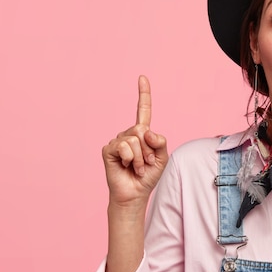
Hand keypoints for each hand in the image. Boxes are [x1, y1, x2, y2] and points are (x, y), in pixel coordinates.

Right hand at [102, 76, 168, 206]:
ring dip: (142, 158)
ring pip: (135, 139)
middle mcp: (129, 134)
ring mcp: (117, 141)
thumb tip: (146, 131)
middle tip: (147, 164)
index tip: (142, 77)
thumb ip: (160, 142)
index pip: (143, 110)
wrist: (135, 194)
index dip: (143, 94)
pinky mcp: (108, 149)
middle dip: (149, 150)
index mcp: (143, 133)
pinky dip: (131, 159)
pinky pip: (125, 147)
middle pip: (142, 129)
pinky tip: (127, 166)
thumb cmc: (148, 176)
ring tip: (138, 168)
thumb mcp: (162, 158)